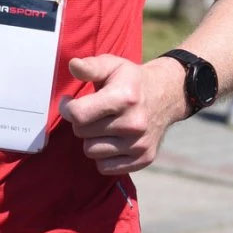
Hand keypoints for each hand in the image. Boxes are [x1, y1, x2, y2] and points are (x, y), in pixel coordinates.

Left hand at [60, 54, 185, 175]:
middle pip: (82, 133)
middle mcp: (133, 124)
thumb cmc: (130, 80)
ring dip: (91, 139)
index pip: (78, 114)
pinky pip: (105, 167)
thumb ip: (90, 66)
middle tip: (91, 112)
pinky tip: (111, 139)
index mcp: (123, 98)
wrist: (166, 96)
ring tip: (102, 125)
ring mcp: (139, 144)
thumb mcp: (112, 65)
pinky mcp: (143, 159)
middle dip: (81, 121)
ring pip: (91, 151)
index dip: (66, 108)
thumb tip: (73, 65)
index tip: (69, 102)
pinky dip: (103, 156)